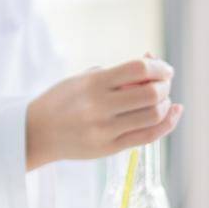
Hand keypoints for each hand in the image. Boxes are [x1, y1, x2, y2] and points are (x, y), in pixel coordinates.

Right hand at [25, 56, 180, 170]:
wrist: (36, 132)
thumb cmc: (62, 101)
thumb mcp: (82, 79)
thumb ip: (117, 73)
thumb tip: (152, 59)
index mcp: (92, 84)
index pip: (138, 69)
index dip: (159, 66)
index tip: (165, 69)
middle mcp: (99, 106)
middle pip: (151, 94)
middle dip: (165, 86)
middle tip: (163, 85)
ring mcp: (105, 129)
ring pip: (153, 115)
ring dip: (166, 104)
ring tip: (161, 100)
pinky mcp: (109, 148)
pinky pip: (148, 136)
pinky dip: (167, 123)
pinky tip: (172, 112)